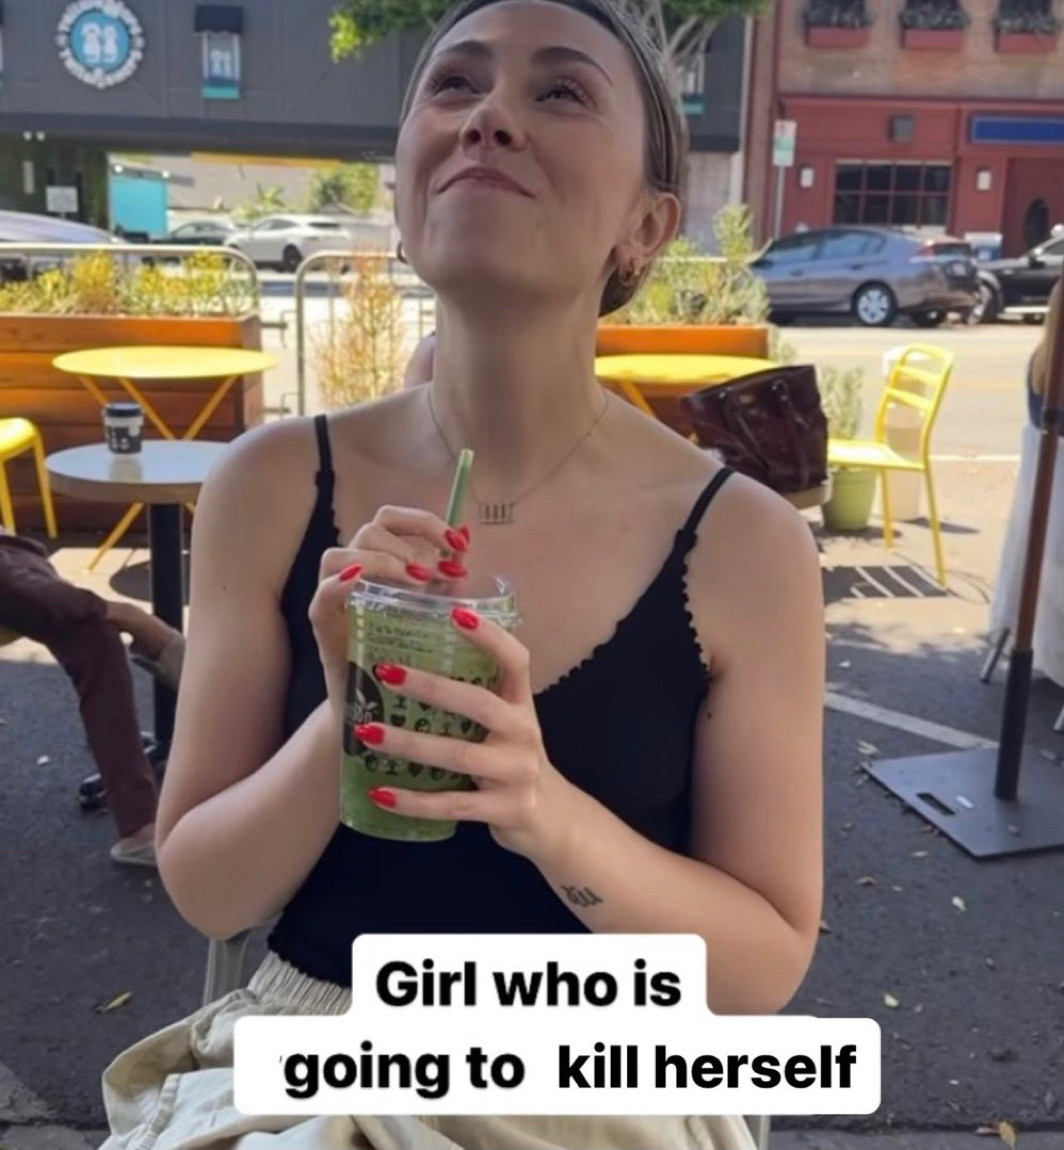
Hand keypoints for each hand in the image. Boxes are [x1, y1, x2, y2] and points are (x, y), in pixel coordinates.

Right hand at [308, 507, 471, 725]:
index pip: (393, 519)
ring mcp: (334, 595)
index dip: (424, 522)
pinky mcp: (323, 623)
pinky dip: (338, 583)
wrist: (381, 704)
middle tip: (433, 575)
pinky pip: (322, 594)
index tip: (457, 542)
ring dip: (380, 562)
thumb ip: (448, 575)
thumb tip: (466, 536)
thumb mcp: (434, 608)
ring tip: (413, 584)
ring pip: (339, 554)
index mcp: (380, 559)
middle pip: (370, 530)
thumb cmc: (409, 651)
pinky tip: (358, 581)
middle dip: (407, 546)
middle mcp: (353, 569)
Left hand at [354, 606, 574, 863]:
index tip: (455, 613)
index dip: (490, 637)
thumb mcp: (505, 724)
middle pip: (479, 704)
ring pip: (459, 755)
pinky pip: (452, 805)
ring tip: (366, 733)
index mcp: (522, 704)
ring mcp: (516, 773)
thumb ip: (474, 696)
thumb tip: (418, 654)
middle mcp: (524, 733)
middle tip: (386, 672)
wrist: (551, 819)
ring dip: (409, 744)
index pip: (516, 661)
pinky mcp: (504, 809)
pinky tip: (380, 793)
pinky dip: (414, 801)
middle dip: (431, 687)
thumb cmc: (512, 760)